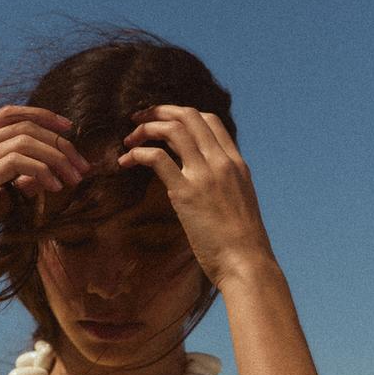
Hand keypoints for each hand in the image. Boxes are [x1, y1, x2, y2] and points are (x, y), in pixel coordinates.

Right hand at [0, 105, 88, 278]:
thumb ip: (15, 184)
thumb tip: (44, 176)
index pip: (9, 115)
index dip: (42, 116)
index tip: (69, 130)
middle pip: (23, 126)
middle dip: (60, 143)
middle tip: (82, 166)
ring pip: (23, 141)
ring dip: (56, 157)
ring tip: (74, 179)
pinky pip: (15, 163)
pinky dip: (41, 171)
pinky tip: (54, 187)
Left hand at [118, 105, 275, 288]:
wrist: (247, 263)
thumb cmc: (242, 244)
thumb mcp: (240, 204)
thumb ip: (225, 186)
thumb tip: (208, 187)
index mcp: (236, 164)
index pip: (209, 120)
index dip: (182, 114)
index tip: (163, 122)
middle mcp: (221, 162)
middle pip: (188, 116)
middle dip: (159, 111)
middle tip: (139, 119)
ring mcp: (204, 175)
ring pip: (172, 129)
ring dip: (146, 128)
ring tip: (129, 139)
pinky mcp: (185, 193)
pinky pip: (156, 158)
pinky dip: (137, 153)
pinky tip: (126, 161)